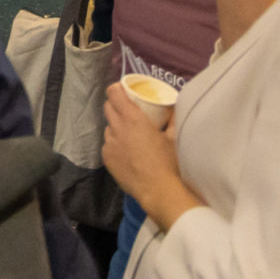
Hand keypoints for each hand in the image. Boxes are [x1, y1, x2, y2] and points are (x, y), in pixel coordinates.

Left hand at [102, 83, 186, 213]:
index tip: (123, 91)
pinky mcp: (106, 158)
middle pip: (108, 107)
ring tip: (128, 136)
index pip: (114, 94)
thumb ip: (172, 120)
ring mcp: (109, 143)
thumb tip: (172, 109)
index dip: (116, 89)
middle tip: (127, 111)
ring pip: (108, 128)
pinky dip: (115, 145)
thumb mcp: (173, 138)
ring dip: (116, 127)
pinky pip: (108, 145)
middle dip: (116, 106)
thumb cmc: (168, 162)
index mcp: (133, 119)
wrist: (157, 190)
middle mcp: (117, 128)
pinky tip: (126, 153)